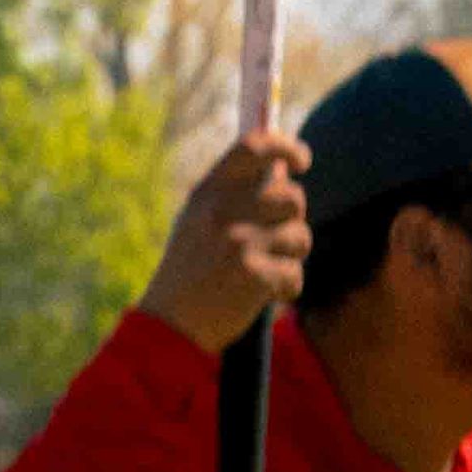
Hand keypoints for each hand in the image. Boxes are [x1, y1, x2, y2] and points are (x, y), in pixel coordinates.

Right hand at [138, 131, 311, 354]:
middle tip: (274, 238)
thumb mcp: (196, 219)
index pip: (255, 147)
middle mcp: (225, 211)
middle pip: (293, 198)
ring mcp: (241, 243)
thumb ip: (232, 193)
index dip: (286, 147)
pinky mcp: (256, 277)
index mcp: (209, 191)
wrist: (170, 324)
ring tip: (262, 269)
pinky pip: (295, 274)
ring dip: (290, 256)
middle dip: (292, 219)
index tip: (301, 160)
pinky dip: (286, 288)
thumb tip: (281, 171)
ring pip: (300, 236)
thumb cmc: (188, 270)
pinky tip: (262, 294)